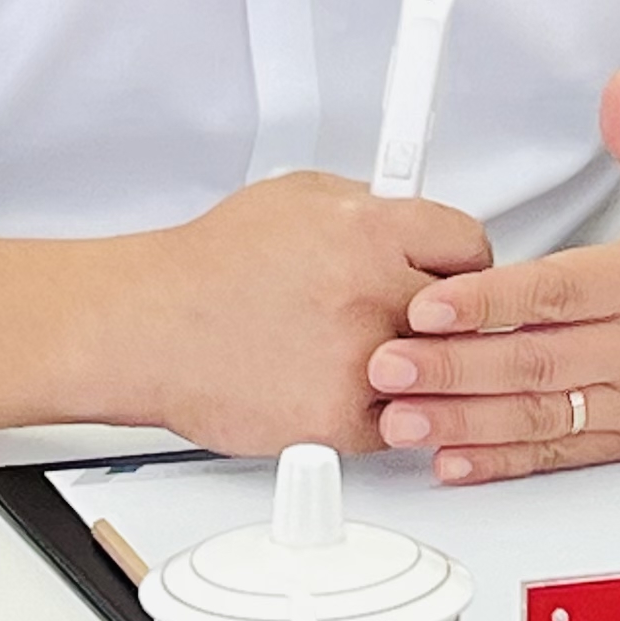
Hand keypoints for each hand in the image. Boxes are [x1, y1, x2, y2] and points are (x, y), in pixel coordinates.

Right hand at [141, 172, 492, 458]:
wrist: (149, 327)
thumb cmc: (209, 265)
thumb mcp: (296, 198)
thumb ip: (367, 206)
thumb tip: (408, 214)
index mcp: (368, 227)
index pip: (470, 246)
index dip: (461, 264)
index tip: (450, 277)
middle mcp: (370, 289)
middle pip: (463, 314)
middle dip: (440, 319)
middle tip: (411, 320)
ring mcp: (359, 357)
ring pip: (435, 374)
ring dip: (414, 370)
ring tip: (367, 353)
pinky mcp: (338, 417)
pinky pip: (396, 423)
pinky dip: (375, 413)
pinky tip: (335, 385)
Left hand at [366, 72, 619, 482]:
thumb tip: (619, 89)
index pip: (558, 291)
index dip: (488, 301)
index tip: (428, 305)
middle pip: (538, 360)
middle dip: (455, 367)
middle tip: (387, 364)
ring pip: (542, 416)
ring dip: (466, 423)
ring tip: (402, 419)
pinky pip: (562, 453)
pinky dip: (505, 462)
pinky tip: (453, 459)